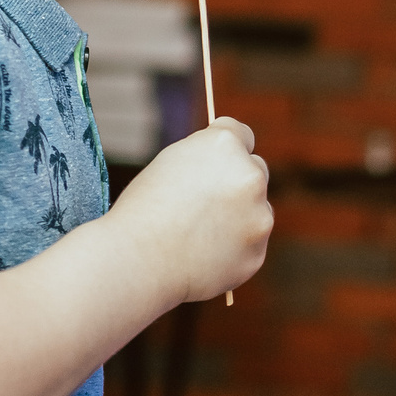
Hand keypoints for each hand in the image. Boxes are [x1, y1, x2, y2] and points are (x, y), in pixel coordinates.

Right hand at [111, 116, 271, 303]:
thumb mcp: (171, 164)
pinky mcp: (257, 252)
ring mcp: (258, 216)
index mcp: (224, 145)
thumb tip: (226, 168)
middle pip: (256, 170)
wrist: (137, 260)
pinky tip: (202, 255)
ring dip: (239, 217)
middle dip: (238, 182)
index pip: (242, 135)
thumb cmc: (142, 210)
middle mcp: (250, 175)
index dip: (228, 150)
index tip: (220, 162)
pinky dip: (233, 250)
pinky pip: (251, 246)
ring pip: (258, 210)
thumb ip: (205, 161)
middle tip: (206, 202)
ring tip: (197, 234)